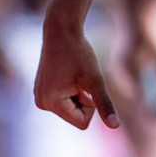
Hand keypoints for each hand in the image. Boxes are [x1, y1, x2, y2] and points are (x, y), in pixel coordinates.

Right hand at [34, 10, 119, 129]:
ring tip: (71, 74)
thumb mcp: (95, 80)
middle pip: (75, 116)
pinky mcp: (40, 90)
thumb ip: (104, 104)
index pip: (82, 122)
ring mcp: (39, 97)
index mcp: (52, 103)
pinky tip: (65, 72)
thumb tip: (115, 126)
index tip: (85, 84)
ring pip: (69, 108)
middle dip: (82, 99)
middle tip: (77, 77)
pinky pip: (63, 100)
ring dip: (76, 94)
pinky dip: (69, 89)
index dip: (90, 104)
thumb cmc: (80, 53)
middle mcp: (41, 103)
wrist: (61, 30)